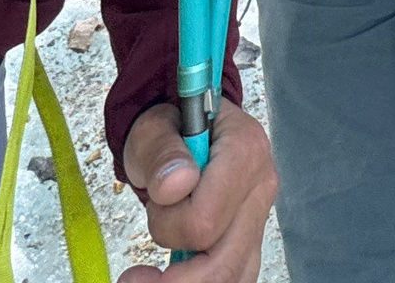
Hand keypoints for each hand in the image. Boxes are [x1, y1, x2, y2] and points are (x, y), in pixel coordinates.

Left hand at [119, 100, 275, 281]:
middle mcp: (260, 186)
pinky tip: (175, 276)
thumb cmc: (168, 127)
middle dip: (176, 278)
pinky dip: (200, 280)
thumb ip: (162, 152)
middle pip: (225, 260)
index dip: (169, 225)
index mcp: (245, 150)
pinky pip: (235, 276)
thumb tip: (175, 185)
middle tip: (134, 278)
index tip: (151, 209)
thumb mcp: (153, 128)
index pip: (206, 218)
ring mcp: (259, 216)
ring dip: (188, 282)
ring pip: (235, 276)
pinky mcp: (251, 237)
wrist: (182, 130)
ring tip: (147, 278)